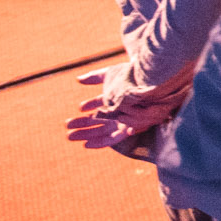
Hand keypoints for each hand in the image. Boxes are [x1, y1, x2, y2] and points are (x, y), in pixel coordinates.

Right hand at [62, 67, 187, 149]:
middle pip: (100, 119)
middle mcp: (123, 109)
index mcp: (119, 96)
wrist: (153, 83)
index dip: (90, 106)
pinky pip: (114, 139)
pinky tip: (87, 144)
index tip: (79, 108)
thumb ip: (95, 77)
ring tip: (69, 136)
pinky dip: (100, 142)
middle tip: (66, 127)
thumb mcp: (112, 76)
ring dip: (86, 135)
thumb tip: (78, 80)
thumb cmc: (135, 77)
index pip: (102, 103)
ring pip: (103, 130)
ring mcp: (126, 119)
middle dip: (82, 124)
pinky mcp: (130, 128)